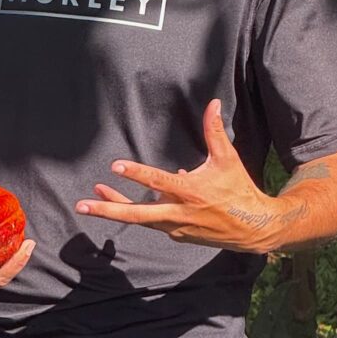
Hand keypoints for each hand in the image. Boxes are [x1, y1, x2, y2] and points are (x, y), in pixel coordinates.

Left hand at [76, 100, 274, 253]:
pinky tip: (130, 201)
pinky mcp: (177, 234)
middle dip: (108, 209)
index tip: (115, 166)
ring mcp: (176, 227)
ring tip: (92, 199)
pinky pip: (155, 222)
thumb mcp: (228, 158)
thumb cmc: (239, 189)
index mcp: (190, 191)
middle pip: (138, 214)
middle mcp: (179, 212)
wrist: (253, 228)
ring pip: (140, 219)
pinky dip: (143, 212)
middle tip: (83, 204)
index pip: (158, 181)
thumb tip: (213, 102)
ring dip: (116, 208)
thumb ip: (215, 131)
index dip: (136, 173)